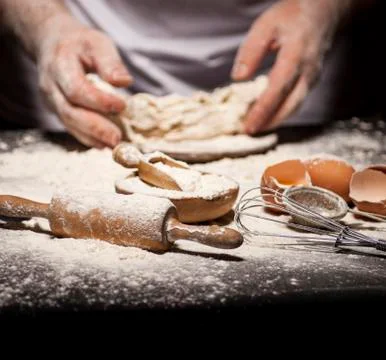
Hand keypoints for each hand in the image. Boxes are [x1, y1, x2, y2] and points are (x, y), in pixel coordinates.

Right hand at [37, 15, 131, 147]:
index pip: (77, 89)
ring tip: (114, 144)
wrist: (52, 43)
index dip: (99, 101)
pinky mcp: (56, 110)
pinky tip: (103, 144)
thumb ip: (110, 62)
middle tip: (117, 138)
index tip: (122, 106)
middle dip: (95, 127)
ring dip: (92, 137)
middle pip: (70, 112)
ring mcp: (51, 100)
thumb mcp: (97, 43)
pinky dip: (87, 138)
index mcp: (60, 65)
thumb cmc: (79, 44)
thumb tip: (125, 82)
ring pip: (69, 123)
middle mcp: (51, 85)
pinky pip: (70, 127)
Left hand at [232, 0, 344, 133]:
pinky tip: (269, 116)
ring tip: (256, 127)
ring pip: (295, 106)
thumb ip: (251, 51)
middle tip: (250, 132)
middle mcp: (307, 70)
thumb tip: (238, 78)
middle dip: (269, 122)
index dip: (262, 110)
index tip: (248, 125)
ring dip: (276, 120)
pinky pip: (297, 101)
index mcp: (296, 55)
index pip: (277, 89)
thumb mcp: (266, 25)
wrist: (324, 11)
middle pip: (290, 105)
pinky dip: (282, 112)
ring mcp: (312, 77)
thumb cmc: (293, 15)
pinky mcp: (311, 80)